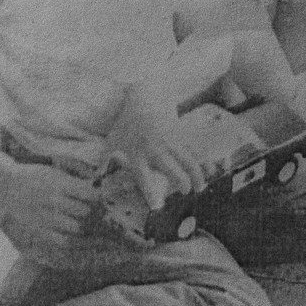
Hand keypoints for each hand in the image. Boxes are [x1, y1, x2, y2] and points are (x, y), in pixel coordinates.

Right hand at [0, 161, 98, 250]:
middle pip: (84, 212)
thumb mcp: (55, 172)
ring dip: (86, 227)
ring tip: (91, 225)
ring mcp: (44, 218)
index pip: (89, 194)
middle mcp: (52, 201)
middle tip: (99, 212)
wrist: (5, 185)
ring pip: (76, 229)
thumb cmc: (34, 176)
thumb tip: (99, 191)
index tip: (104, 198)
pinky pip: (62, 242)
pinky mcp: (37, 231)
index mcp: (59, 184)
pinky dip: (75, 241)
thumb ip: (75, 182)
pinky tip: (80, 237)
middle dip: (95, 213)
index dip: (101, 197)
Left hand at [114, 84, 206, 208]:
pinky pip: (194, 151)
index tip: (158, 207)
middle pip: (172, 169)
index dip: (151, 194)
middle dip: (182, 183)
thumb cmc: (127, 122)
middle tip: (186, 192)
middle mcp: (155, 150)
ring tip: (200, 188)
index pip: (144, 178)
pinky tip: (210, 171)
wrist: (146, 98)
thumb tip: (95, 176)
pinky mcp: (181, 134)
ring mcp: (170, 141)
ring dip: (196, 175)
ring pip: (188, 160)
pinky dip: (203, 161)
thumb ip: (104, 159)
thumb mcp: (112, 140)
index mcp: (137, 155)